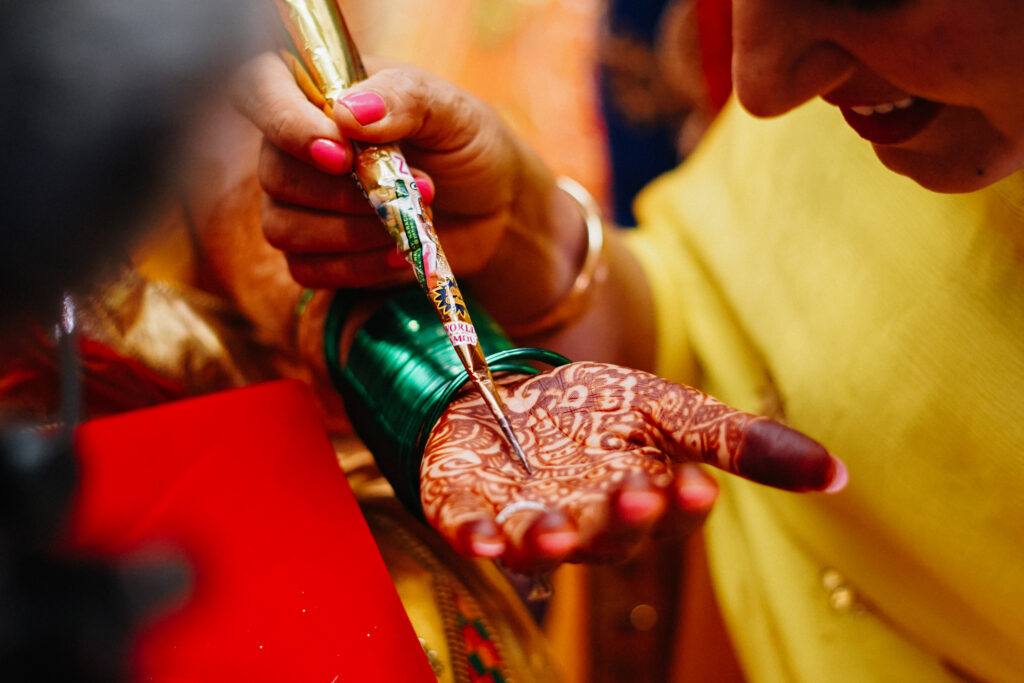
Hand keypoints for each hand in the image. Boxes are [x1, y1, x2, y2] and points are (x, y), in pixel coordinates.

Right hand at [231, 52, 538, 289]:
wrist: (493, 207)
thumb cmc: (466, 145)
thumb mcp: (450, 110)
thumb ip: (403, 99)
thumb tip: (348, 114)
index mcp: (318, 92)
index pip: (258, 89)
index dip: (286, 125)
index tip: (342, 155)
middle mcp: (294, 146)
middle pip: (274, 174)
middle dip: (346, 194)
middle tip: (417, 190)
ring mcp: (299, 203)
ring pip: (284, 228)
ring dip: (353, 234)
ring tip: (411, 224)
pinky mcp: (316, 253)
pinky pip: (307, 270)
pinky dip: (357, 268)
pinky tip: (398, 254)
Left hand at [421, 362, 845, 572]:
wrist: (511, 395)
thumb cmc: (597, 411)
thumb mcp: (669, 411)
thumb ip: (740, 443)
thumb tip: (839, 477)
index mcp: (640, 503)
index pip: (669, 515)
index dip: (681, 505)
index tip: (694, 486)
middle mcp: (585, 523)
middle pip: (608, 536)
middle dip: (622, 520)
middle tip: (637, 495)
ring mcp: (523, 520)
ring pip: (541, 545)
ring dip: (549, 543)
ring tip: (558, 532)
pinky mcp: (468, 508)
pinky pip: (471, 530)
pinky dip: (474, 536)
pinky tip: (478, 538)